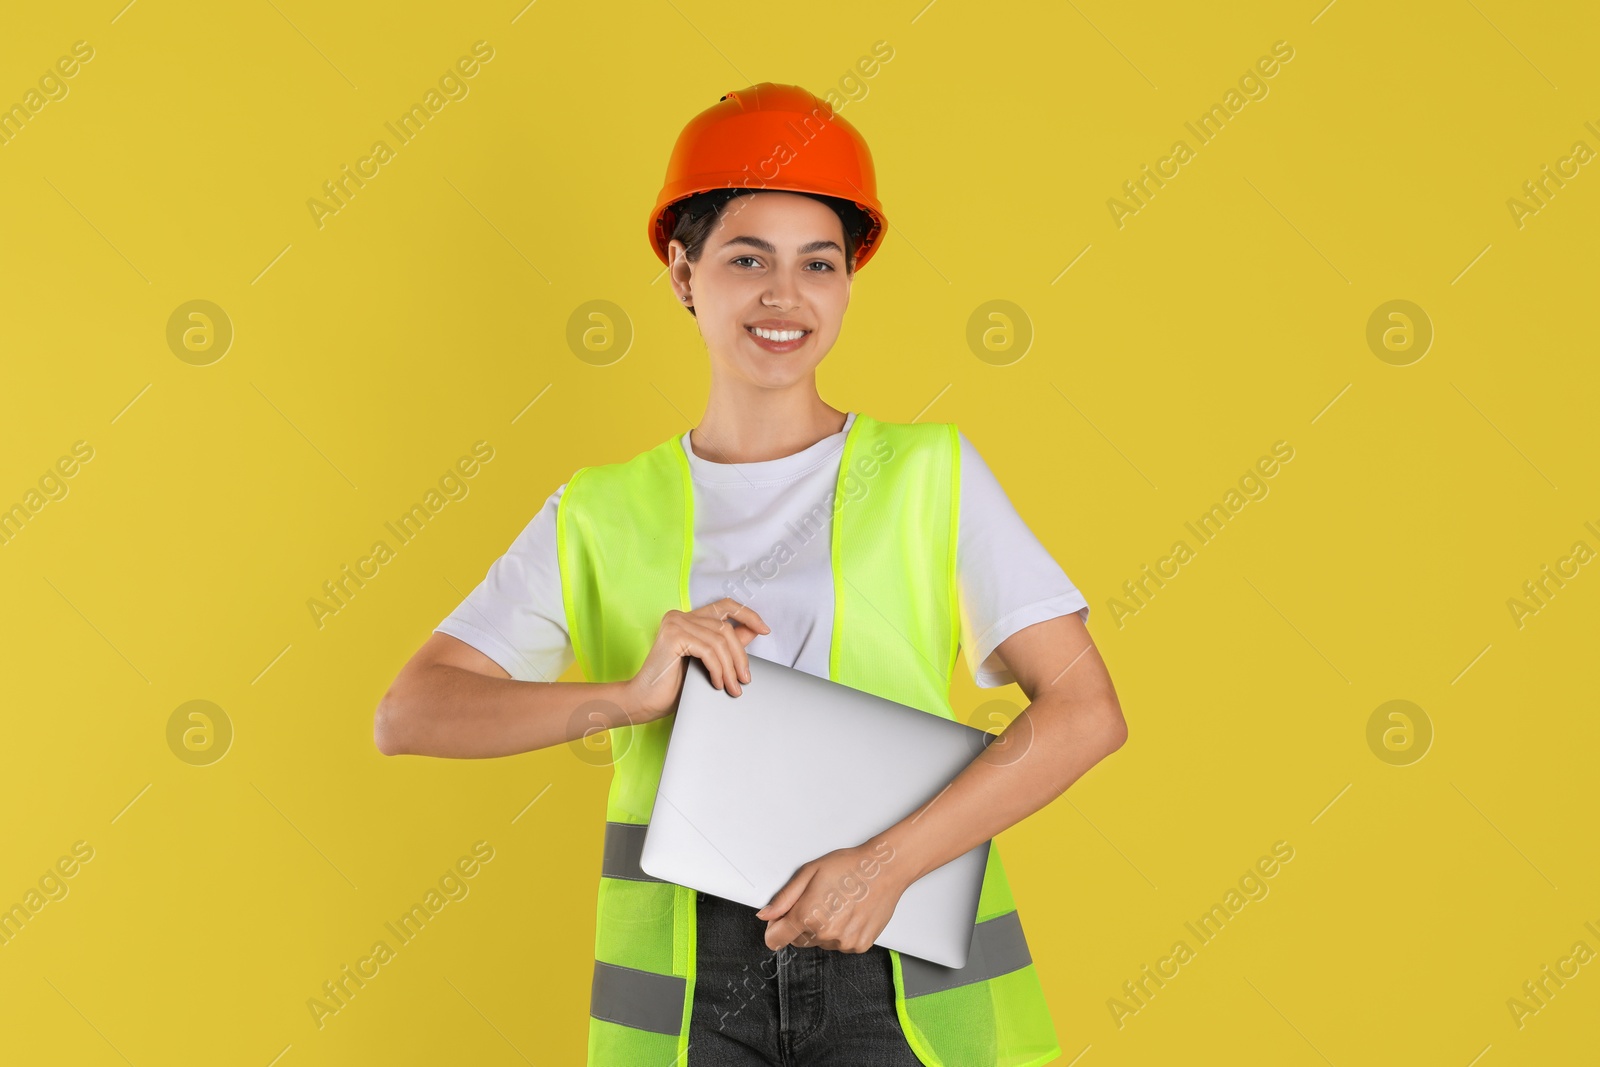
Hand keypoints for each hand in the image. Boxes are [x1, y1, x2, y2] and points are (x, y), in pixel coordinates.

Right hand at [622, 598, 770, 722]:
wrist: (645, 702)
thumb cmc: (673, 686)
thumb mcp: (709, 662)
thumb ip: (727, 645)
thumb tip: (755, 631)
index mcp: (689, 619)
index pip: (725, 606)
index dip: (748, 614)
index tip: (765, 629)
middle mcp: (680, 615)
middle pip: (726, 628)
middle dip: (740, 657)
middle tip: (744, 680)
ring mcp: (676, 623)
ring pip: (720, 641)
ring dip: (730, 668)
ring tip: (732, 688)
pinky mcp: (673, 635)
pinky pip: (709, 650)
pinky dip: (718, 669)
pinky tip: (717, 683)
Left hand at [756, 839, 907, 952]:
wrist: (884, 870)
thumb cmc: (849, 866)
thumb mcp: (809, 872)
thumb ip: (784, 898)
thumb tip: (765, 915)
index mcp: (808, 915)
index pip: (775, 939)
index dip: (775, 928)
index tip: (781, 919)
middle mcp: (825, 933)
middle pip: (797, 941)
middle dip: (800, 925)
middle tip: (817, 901)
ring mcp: (843, 942)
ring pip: (819, 943)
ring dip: (821, 929)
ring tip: (837, 905)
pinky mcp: (858, 946)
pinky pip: (839, 945)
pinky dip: (840, 933)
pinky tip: (849, 914)